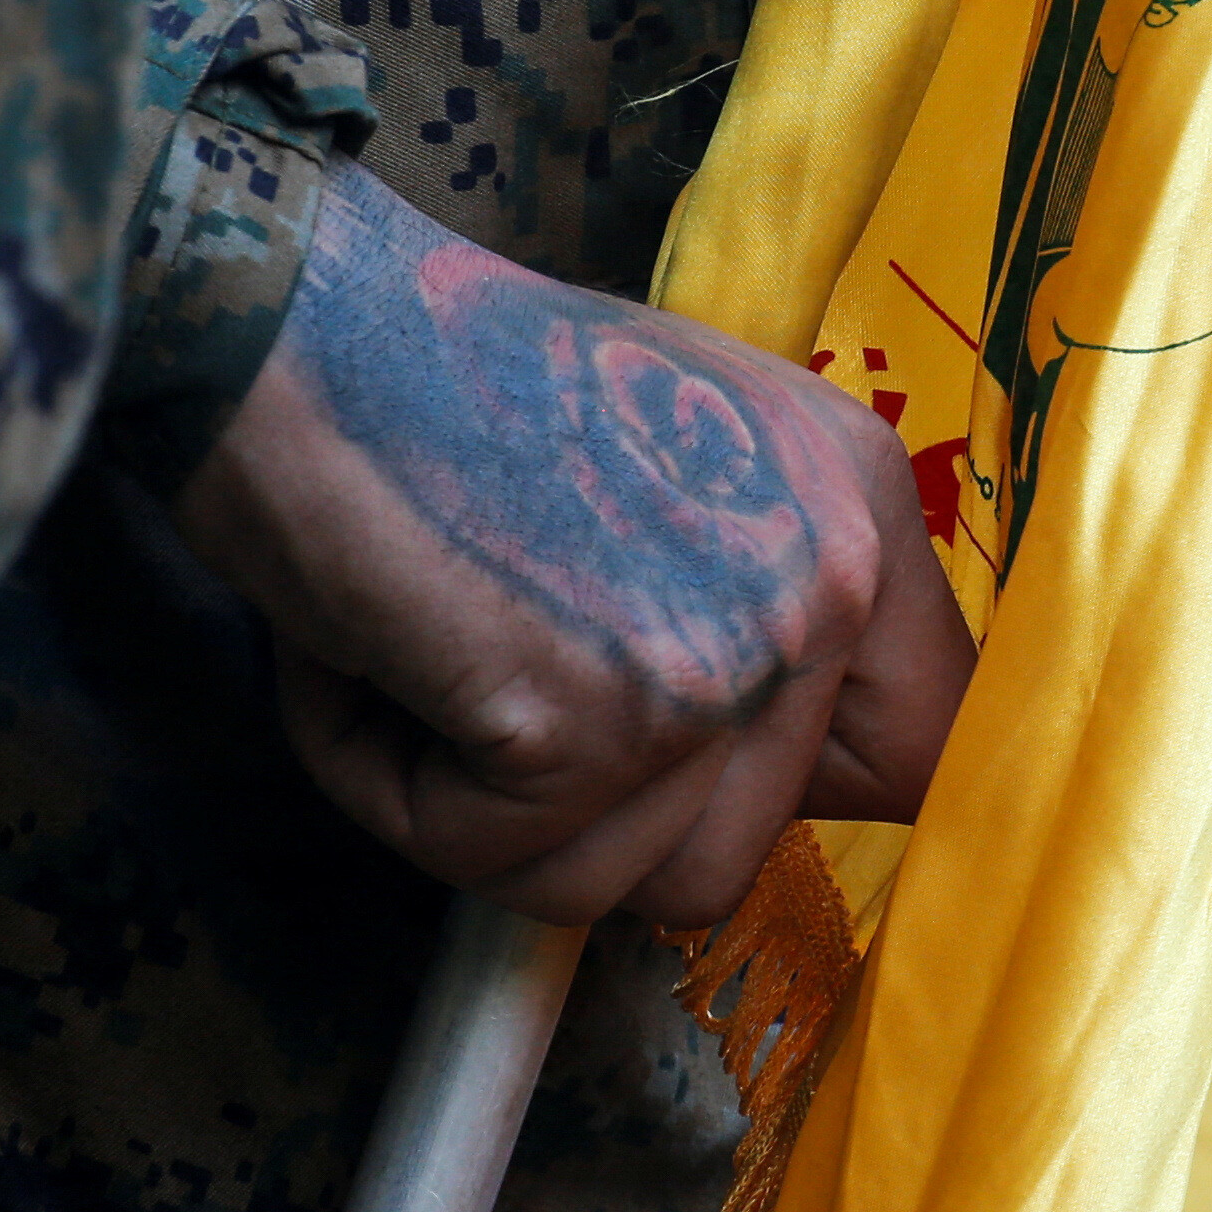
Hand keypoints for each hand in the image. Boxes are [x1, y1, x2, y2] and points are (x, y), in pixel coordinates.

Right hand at [174, 171, 973, 926]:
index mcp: (861, 504)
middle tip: (493, 675)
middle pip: (737, 855)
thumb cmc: (440, 390)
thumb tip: (772, 774)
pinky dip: (394, 790)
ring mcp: (724, 653)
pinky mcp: (593, 722)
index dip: (785, 794)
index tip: (678, 768)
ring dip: (489, 812)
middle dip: (592, 809)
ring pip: (622, 886)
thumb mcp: (668, 459)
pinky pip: (489, 864)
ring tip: (430, 656)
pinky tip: (372, 660)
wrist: (287, 325)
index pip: (925, 749)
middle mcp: (827, 576)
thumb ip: (753, 602)